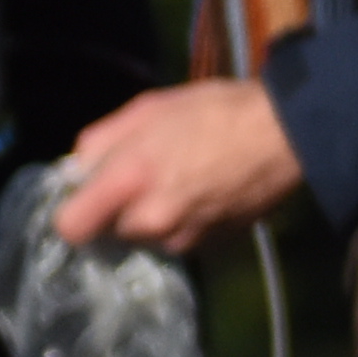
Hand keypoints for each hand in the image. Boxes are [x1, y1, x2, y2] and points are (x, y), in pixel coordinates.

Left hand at [54, 71, 303, 254]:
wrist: (286, 135)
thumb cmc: (215, 111)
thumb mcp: (149, 108)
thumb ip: (101, 141)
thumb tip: (77, 169)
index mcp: (129, 181)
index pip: (71, 227)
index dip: (75, 210)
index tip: (90, 194)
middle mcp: (152, 222)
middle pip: (112, 232)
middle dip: (122, 208)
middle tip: (149, 175)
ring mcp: (184, 240)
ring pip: (149, 237)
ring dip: (157, 216)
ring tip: (186, 181)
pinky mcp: (212, 248)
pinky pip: (182, 240)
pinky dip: (187, 222)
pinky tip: (208, 194)